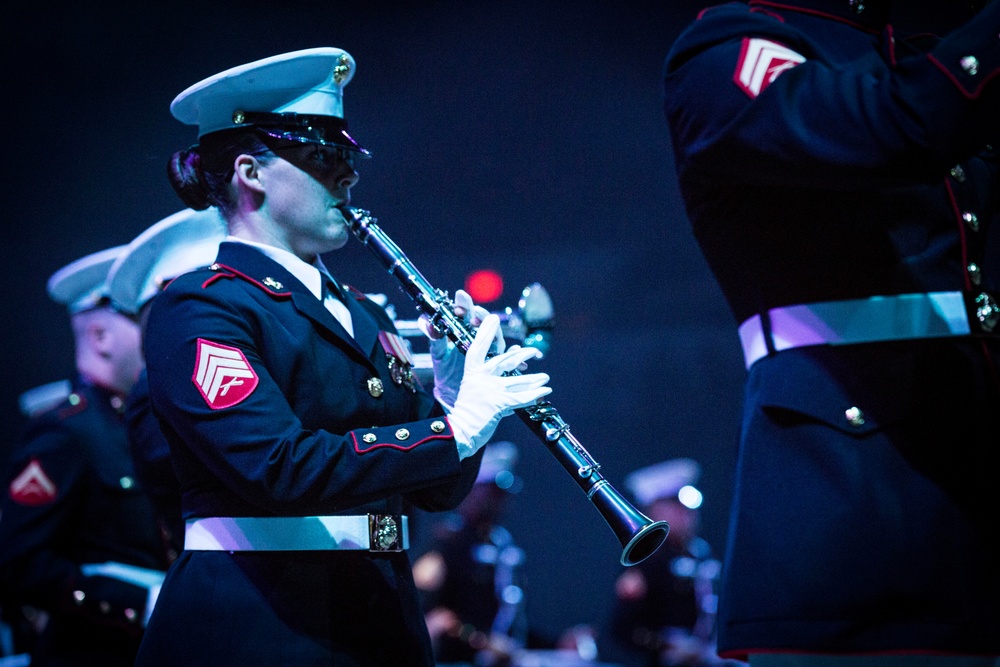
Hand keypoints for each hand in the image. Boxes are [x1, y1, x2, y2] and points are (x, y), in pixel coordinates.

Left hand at [422, 289, 503, 408]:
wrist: (451, 393)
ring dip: (494, 331)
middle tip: (474, 315)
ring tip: (490, 332)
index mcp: (462, 330)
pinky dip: (513, 352)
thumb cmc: (445, 370)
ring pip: (496, 336)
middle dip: (480, 315)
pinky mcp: (496, 363)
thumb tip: (424, 321)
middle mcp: (477, 337)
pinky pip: (509, 356)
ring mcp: (488, 350)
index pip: (465, 312)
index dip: (464, 304)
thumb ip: (434, 337)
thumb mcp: (438, 354)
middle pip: (483, 321)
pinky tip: (514, 350)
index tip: (459, 301)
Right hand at [447, 314, 550, 459]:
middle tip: (535, 351)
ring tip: (545, 378)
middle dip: (523, 354)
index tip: (493, 318)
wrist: (459, 431)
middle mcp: (481, 377)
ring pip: (518, 380)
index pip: (479, 346)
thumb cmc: (465, 411)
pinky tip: (545, 391)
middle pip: (505, 359)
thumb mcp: (472, 389)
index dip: (486, 331)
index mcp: (472, 371)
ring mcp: (490, 389)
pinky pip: (522, 397)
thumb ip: (487, 378)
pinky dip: (535, 394)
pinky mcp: (499, 403)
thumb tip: (505, 370)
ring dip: (535, 379)